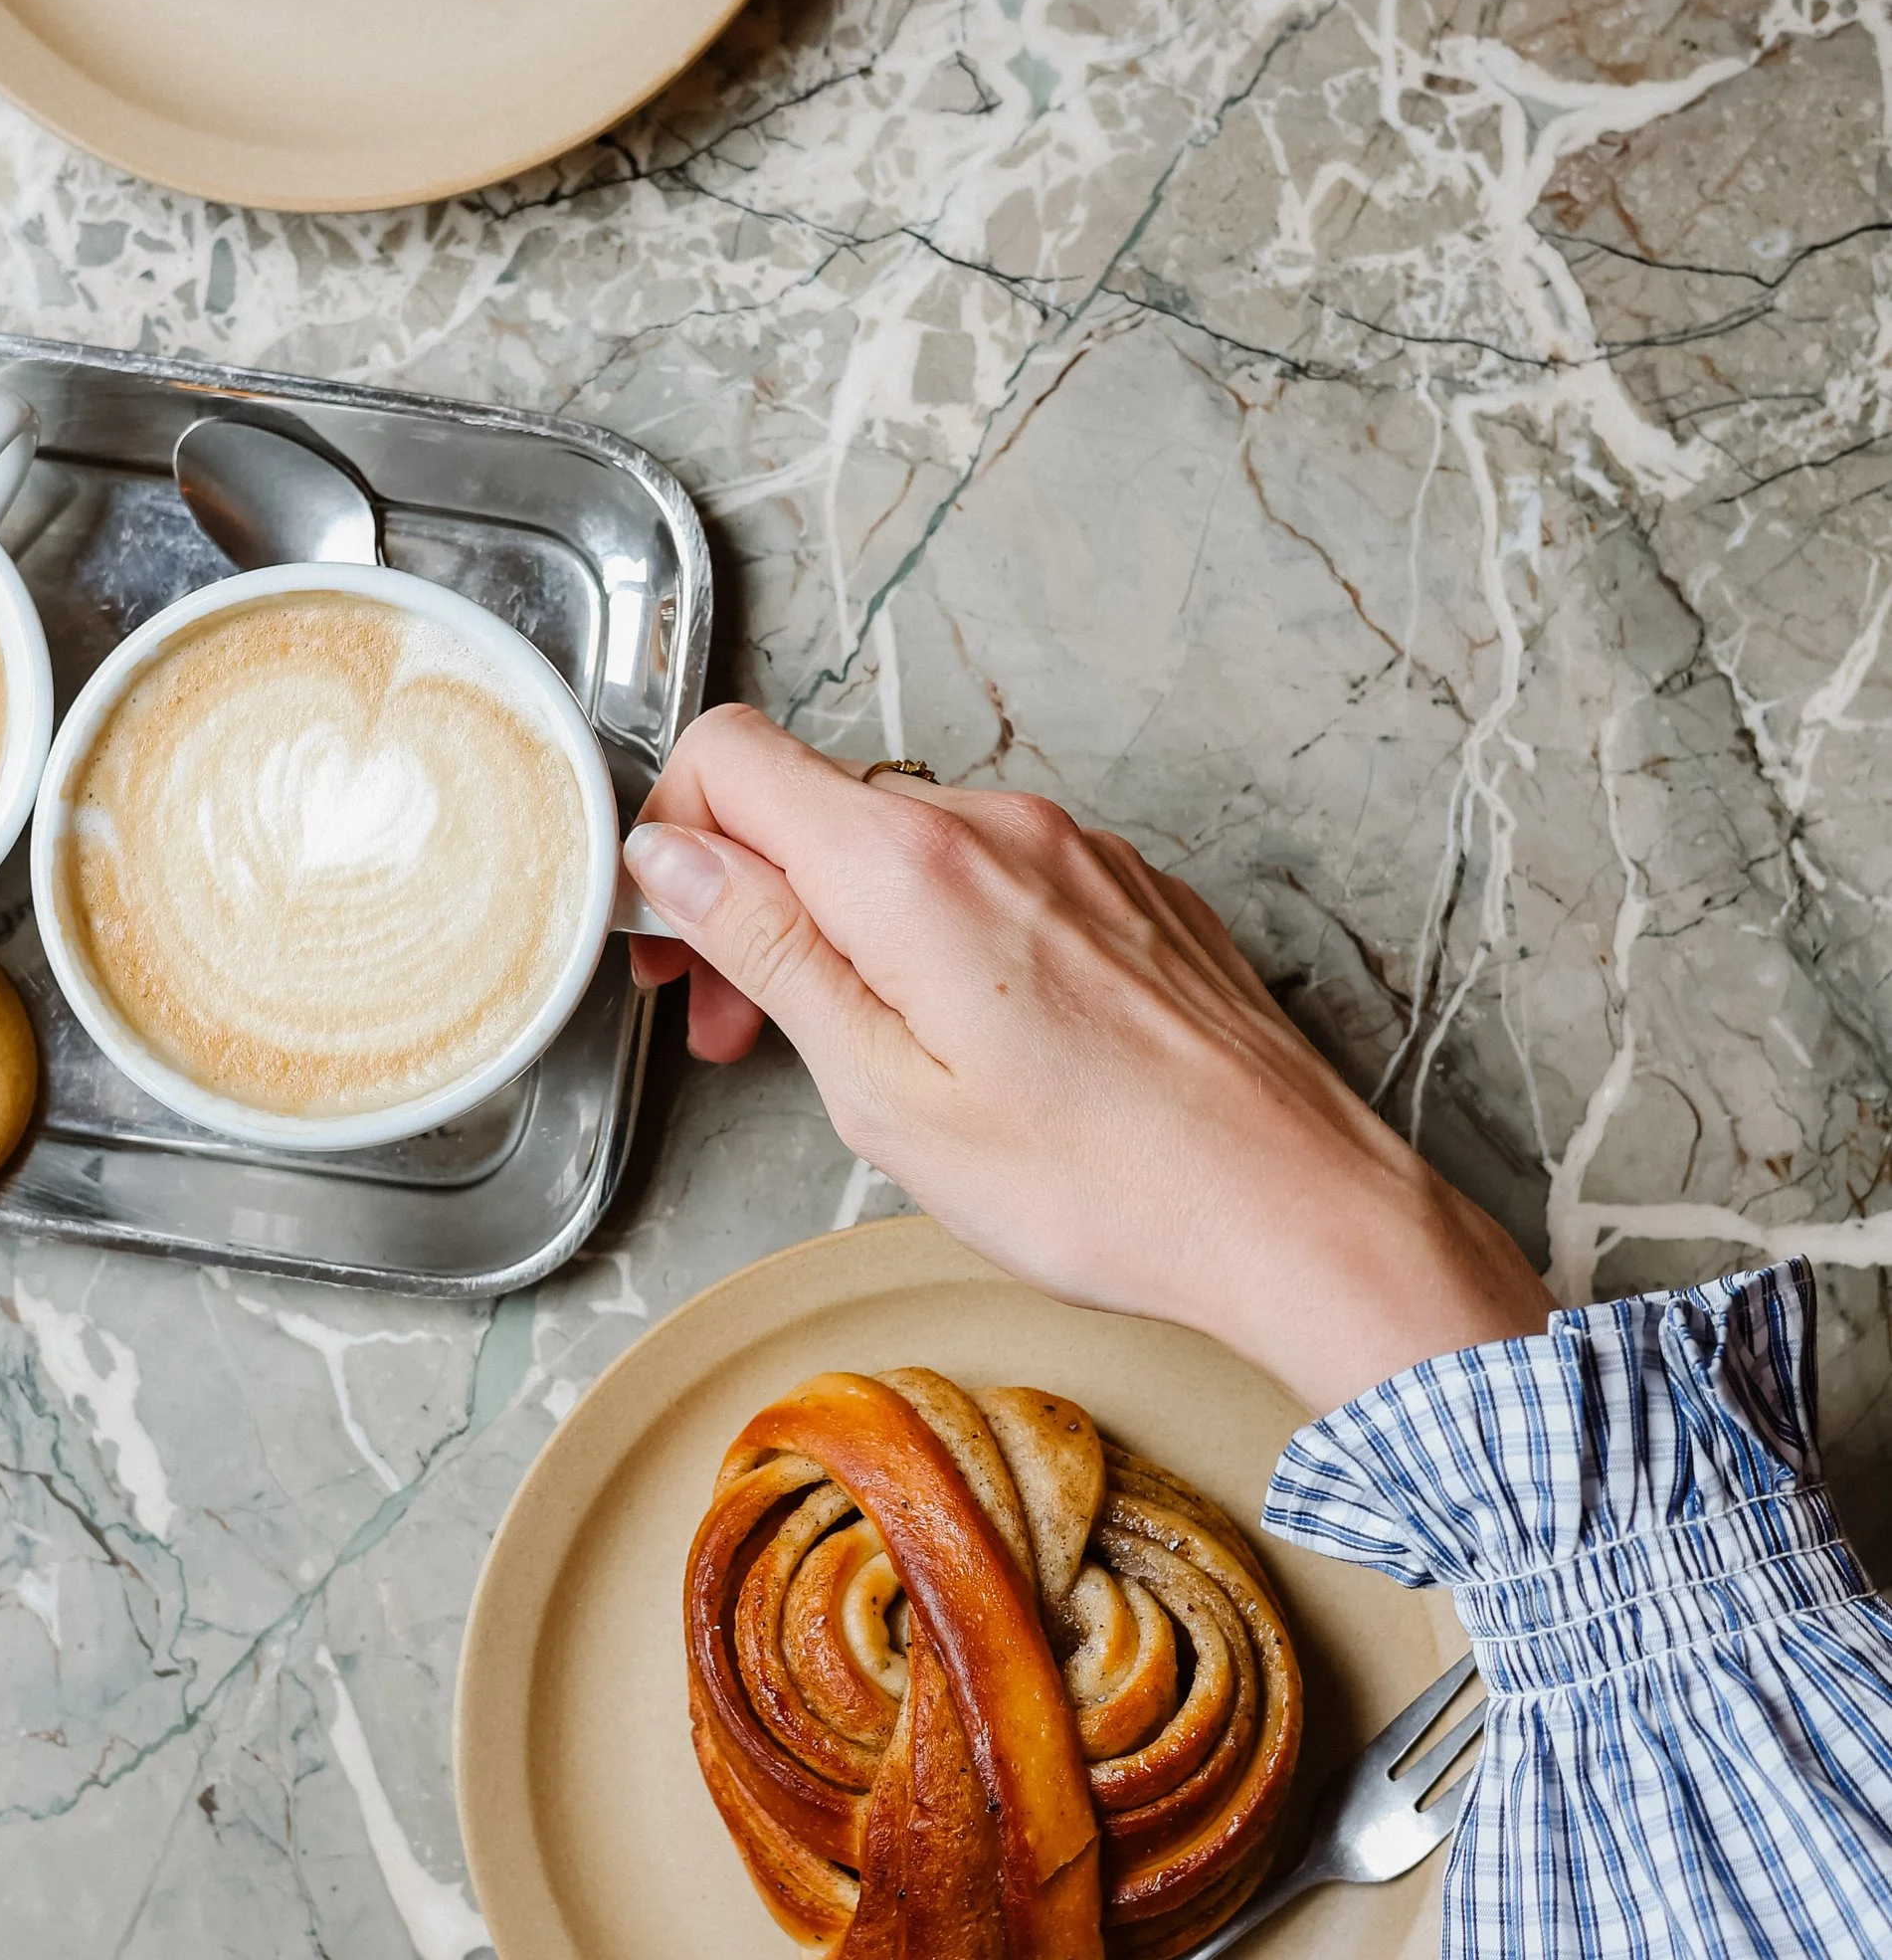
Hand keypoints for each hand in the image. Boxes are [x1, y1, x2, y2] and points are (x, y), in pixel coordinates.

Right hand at [621, 709, 1548, 1416]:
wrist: (1293, 1207)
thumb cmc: (1103, 1181)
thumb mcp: (884, 1092)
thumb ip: (769, 952)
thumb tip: (674, 858)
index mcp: (910, 866)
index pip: (732, 752)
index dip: (670, 836)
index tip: (667, 940)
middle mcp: (995, 823)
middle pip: (814, 803)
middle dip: (750, 902)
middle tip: (732, 1028)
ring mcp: (1072, 848)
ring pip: (902, 845)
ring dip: (846, 928)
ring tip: (861, 1054)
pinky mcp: (1128, 888)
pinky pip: (992, 875)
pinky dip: (939, 936)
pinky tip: (967, 1043)